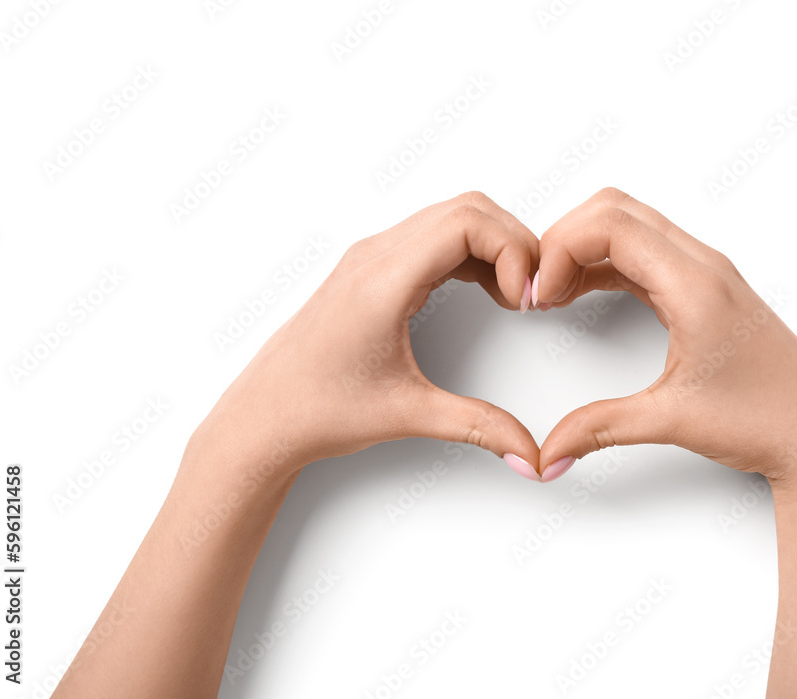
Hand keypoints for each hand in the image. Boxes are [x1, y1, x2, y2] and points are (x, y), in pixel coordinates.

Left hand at [190, 192, 542, 481]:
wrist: (264, 417)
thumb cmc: (315, 408)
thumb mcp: (408, 415)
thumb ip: (478, 429)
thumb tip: (528, 452)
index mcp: (382, 279)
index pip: (467, 221)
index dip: (513, 249)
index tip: (526, 297)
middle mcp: (376, 256)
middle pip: (467, 209)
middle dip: (513, 244)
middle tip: (531, 294)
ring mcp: (372, 258)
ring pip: (452, 218)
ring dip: (494, 246)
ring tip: (513, 296)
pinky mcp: (373, 270)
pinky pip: (435, 238)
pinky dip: (472, 254)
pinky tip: (486, 290)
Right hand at [534, 188, 796, 488]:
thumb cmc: (766, 419)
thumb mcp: (671, 421)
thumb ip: (599, 429)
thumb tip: (549, 451)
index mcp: (696, 285)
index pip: (611, 225)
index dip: (560, 249)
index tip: (541, 295)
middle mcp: (701, 266)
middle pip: (614, 210)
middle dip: (564, 240)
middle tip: (541, 289)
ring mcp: (704, 273)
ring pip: (629, 225)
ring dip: (583, 249)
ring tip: (554, 295)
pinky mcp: (702, 288)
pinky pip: (642, 253)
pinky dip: (604, 264)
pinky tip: (581, 294)